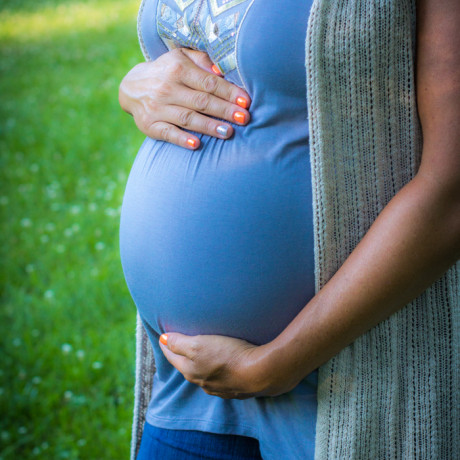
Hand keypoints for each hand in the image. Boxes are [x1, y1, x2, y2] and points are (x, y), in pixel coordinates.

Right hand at [118, 48, 250, 149]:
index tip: (245, 102)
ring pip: (188, 118)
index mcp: (178, 69)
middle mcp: (167, 88)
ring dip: (209, 126)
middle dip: (224, 110)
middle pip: (201, 101)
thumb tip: (222, 71)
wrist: (131, 87)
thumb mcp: (181, 58)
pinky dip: (181, 139)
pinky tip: (196, 144)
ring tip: (228, 132)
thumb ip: (202, 61)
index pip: (208, 83)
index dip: (228, 92)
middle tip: (244, 118)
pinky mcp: (150, 125)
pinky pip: (167, 133)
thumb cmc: (167, 72)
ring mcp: (158, 108)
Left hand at [159, 332, 293, 398]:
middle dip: (182, 355)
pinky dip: (217, 370)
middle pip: (187, 366)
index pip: (172, 356)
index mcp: (191, 371)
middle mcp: (202, 382)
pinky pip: (220, 378)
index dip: (167, 344)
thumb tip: (163, 339)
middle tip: (179, 343)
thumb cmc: (228, 356)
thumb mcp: (199, 345)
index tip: (163, 335)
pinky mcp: (236, 388)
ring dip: (200, 363)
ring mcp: (220, 388)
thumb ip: (179, 343)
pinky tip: (222, 366)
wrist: (261, 374)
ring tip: (201, 353)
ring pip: (204, 374)